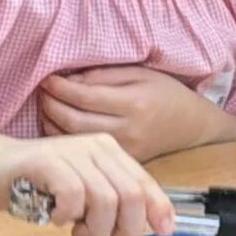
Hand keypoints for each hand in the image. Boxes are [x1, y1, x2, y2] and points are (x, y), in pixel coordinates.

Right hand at [0, 131, 174, 235]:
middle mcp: (96, 147)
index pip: (145, 183)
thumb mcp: (81, 191)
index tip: (165, 232)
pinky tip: (54, 216)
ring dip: (93, 227)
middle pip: (132, 196)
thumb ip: (110, 201)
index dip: (159, 210)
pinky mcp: (47, 162)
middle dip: (125, 228)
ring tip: (74, 228)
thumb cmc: (33, 183)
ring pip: (106, 201)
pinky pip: (74, 197)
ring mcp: (71, 152)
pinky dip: (66, 216)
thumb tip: (143, 227)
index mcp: (109, 151)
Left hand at [39, 67, 227, 161]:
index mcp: (133, 104)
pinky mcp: (122, 162)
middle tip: (42, 93)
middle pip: (73, 122)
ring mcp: (124, 150)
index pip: (84, 97)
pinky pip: (87, 152)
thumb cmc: (168, 94)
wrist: (193, 126)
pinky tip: (60, 126)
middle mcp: (128, 131)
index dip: (59, 87)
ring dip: (53, 123)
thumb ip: (105, 76)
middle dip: (50, 105)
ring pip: (75, 140)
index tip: (47, 79)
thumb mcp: (141, 73)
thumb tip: (70, 81)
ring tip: (47, 106)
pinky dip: (67, 139)